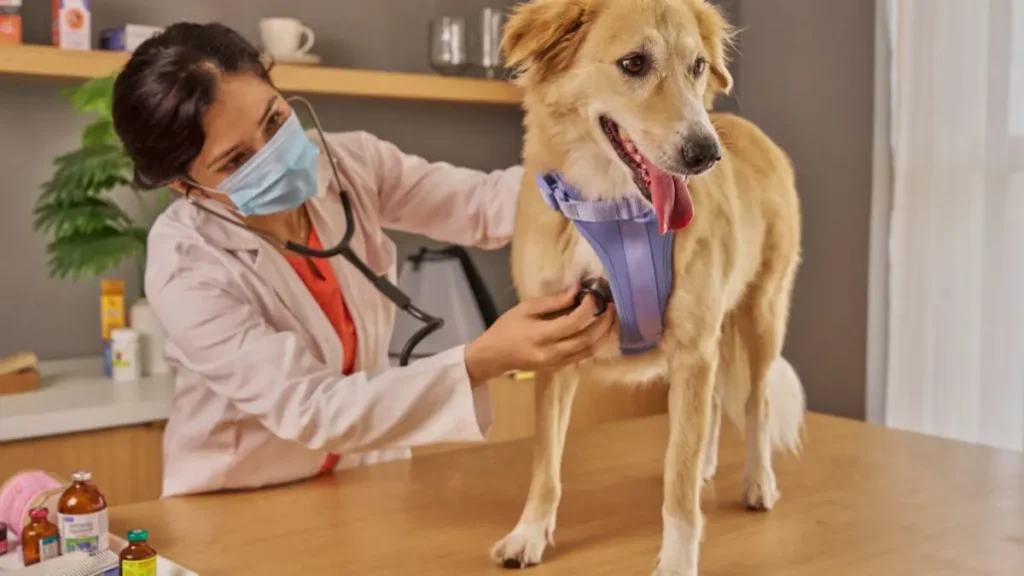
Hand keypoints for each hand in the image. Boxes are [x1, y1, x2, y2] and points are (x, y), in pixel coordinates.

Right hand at [464, 286, 615, 385]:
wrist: (493, 356)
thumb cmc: (506, 328)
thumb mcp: (525, 308)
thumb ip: (553, 301)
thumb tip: (577, 290)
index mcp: (542, 336)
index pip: (574, 322)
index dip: (588, 307)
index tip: (592, 295)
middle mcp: (552, 353)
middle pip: (587, 339)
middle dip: (604, 322)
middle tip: (611, 307)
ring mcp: (556, 363)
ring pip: (589, 351)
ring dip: (604, 335)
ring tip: (610, 319)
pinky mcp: (558, 368)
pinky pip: (582, 357)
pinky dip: (593, 344)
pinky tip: (597, 332)